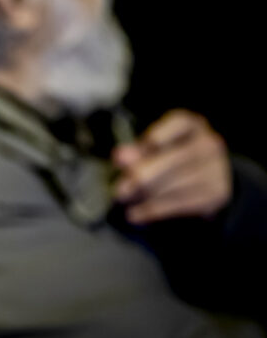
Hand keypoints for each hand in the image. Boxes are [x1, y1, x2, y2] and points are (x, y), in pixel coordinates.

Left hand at [113, 110, 231, 223]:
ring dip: (146, 194)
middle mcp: (208, 144)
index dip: (161, 133)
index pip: (179, 123)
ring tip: (123, 199)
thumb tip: (120, 156)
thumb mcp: (154, 148)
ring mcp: (216, 169)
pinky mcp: (216, 194)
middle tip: (119, 188)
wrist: (208, 175)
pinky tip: (135, 214)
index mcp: (192, 125)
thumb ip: (136, 151)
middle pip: (176, 158)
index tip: (146, 144)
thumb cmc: (171, 155)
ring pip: (176, 184)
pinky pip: (181, 203)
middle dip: (144, 175)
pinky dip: (154, 209)